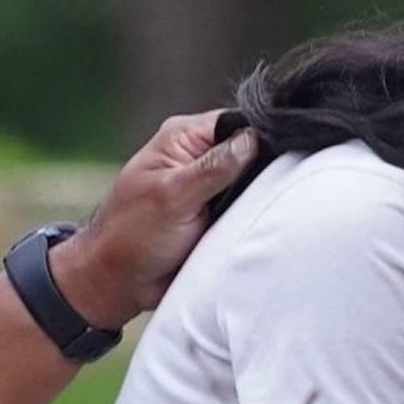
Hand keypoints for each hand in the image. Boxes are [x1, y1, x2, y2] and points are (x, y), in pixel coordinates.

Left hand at [51, 110, 257, 328]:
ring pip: (254, 180)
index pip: (237, 121)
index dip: (262, 134)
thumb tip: (253, 138)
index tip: (282, 155)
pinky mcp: (218, 212)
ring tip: (267, 210)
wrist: (120, 282)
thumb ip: (214, 167)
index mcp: (182, 138)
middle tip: (275, 189)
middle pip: (251, 149)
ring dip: (261, 195)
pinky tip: (263, 221)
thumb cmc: (132, 235)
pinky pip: (249, 207)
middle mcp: (198, 156)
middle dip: (265, 167)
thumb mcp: (173, 196)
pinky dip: (256, 214)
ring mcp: (210, 185)